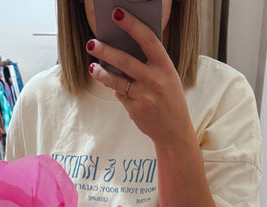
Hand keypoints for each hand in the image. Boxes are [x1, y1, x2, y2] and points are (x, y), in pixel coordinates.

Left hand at [87, 8, 194, 147]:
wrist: (174, 131)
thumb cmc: (169, 99)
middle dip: (106, 50)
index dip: (132, 25)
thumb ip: (150, 63)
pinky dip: (115, 90)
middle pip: (125, 60)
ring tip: (92, 66)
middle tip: (92, 42)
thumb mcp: (167, 77)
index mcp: (166, 66)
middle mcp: (155, 80)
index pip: (147, 40)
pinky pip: (120, 95)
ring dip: (101, 73)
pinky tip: (112, 86)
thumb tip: (122, 48)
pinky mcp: (135, 110)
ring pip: (117, 81)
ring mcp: (145, 96)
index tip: (117, 13)